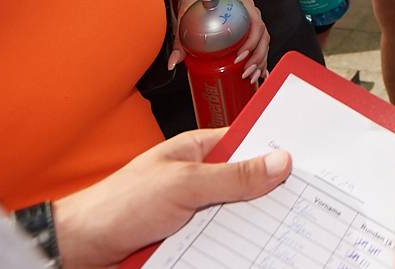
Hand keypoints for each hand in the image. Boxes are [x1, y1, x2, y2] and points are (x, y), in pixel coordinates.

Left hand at [52, 128, 291, 268]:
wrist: (82, 247)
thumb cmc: (120, 204)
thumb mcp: (185, 185)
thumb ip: (233, 176)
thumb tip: (279, 162)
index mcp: (197, 150)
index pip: (247, 143)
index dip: (277, 150)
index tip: (312, 162)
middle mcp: (198, 178)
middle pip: (248, 183)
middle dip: (272, 193)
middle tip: (309, 203)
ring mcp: (194, 209)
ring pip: (238, 215)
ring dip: (255, 225)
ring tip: (289, 231)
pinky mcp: (188, 237)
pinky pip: (222, 240)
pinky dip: (236, 245)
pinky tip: (256, 250)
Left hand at [162, 0, 268, 83]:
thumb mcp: (187, 17)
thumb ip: (180, 41)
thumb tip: (174, 61)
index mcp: (241, 5)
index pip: (255, 23)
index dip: (252, 42)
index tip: (240, 56)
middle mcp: (249, 13)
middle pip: (263, 36)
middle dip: (257, 57)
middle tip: (245, 72)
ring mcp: (250, 22)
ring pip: (263, 43)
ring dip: (260, 62)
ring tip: (250, 77)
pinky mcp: (247, 32)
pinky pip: (259, 46)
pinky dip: (260, 61)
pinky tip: (259, 73)